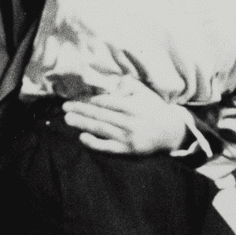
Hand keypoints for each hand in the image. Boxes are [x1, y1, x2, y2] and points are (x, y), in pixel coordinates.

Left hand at [63, 80, 190, 154]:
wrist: (170, 131)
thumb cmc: (153, 109)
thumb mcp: (143, 92)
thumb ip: (127, 85)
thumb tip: (110, 87)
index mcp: (132, 106)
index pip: (107, 102)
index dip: (90, 100)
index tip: (78, 99)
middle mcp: (129, 121)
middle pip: (100, 114)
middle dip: (81, 110)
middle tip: (65, 107)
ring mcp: (127, 137)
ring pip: (101, 129)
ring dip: (82, 123)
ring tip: (68, 119)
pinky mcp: (127, 149)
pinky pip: (107, 147)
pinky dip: (94, 142)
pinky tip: (82, 137)